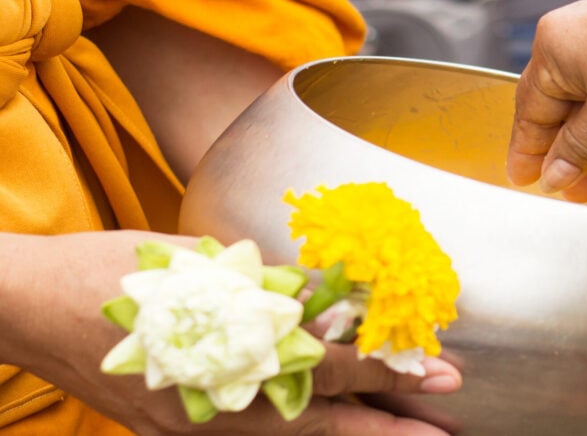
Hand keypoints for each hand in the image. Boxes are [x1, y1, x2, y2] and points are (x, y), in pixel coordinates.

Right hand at [0, 230, 460, 435]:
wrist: (36, 303)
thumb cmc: (116, 271)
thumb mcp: (200, 268)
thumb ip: (266, 292)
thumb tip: (328, 301)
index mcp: (225, 350)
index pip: (325, 364)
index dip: (384, 367)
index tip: (437, 368)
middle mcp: (216, 400)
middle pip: (319, 418)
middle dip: (388, 422)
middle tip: (444, 423)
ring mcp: (195, 424)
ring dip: (352, 434)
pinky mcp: (177, 429)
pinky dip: (298, 431)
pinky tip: (327, 427)